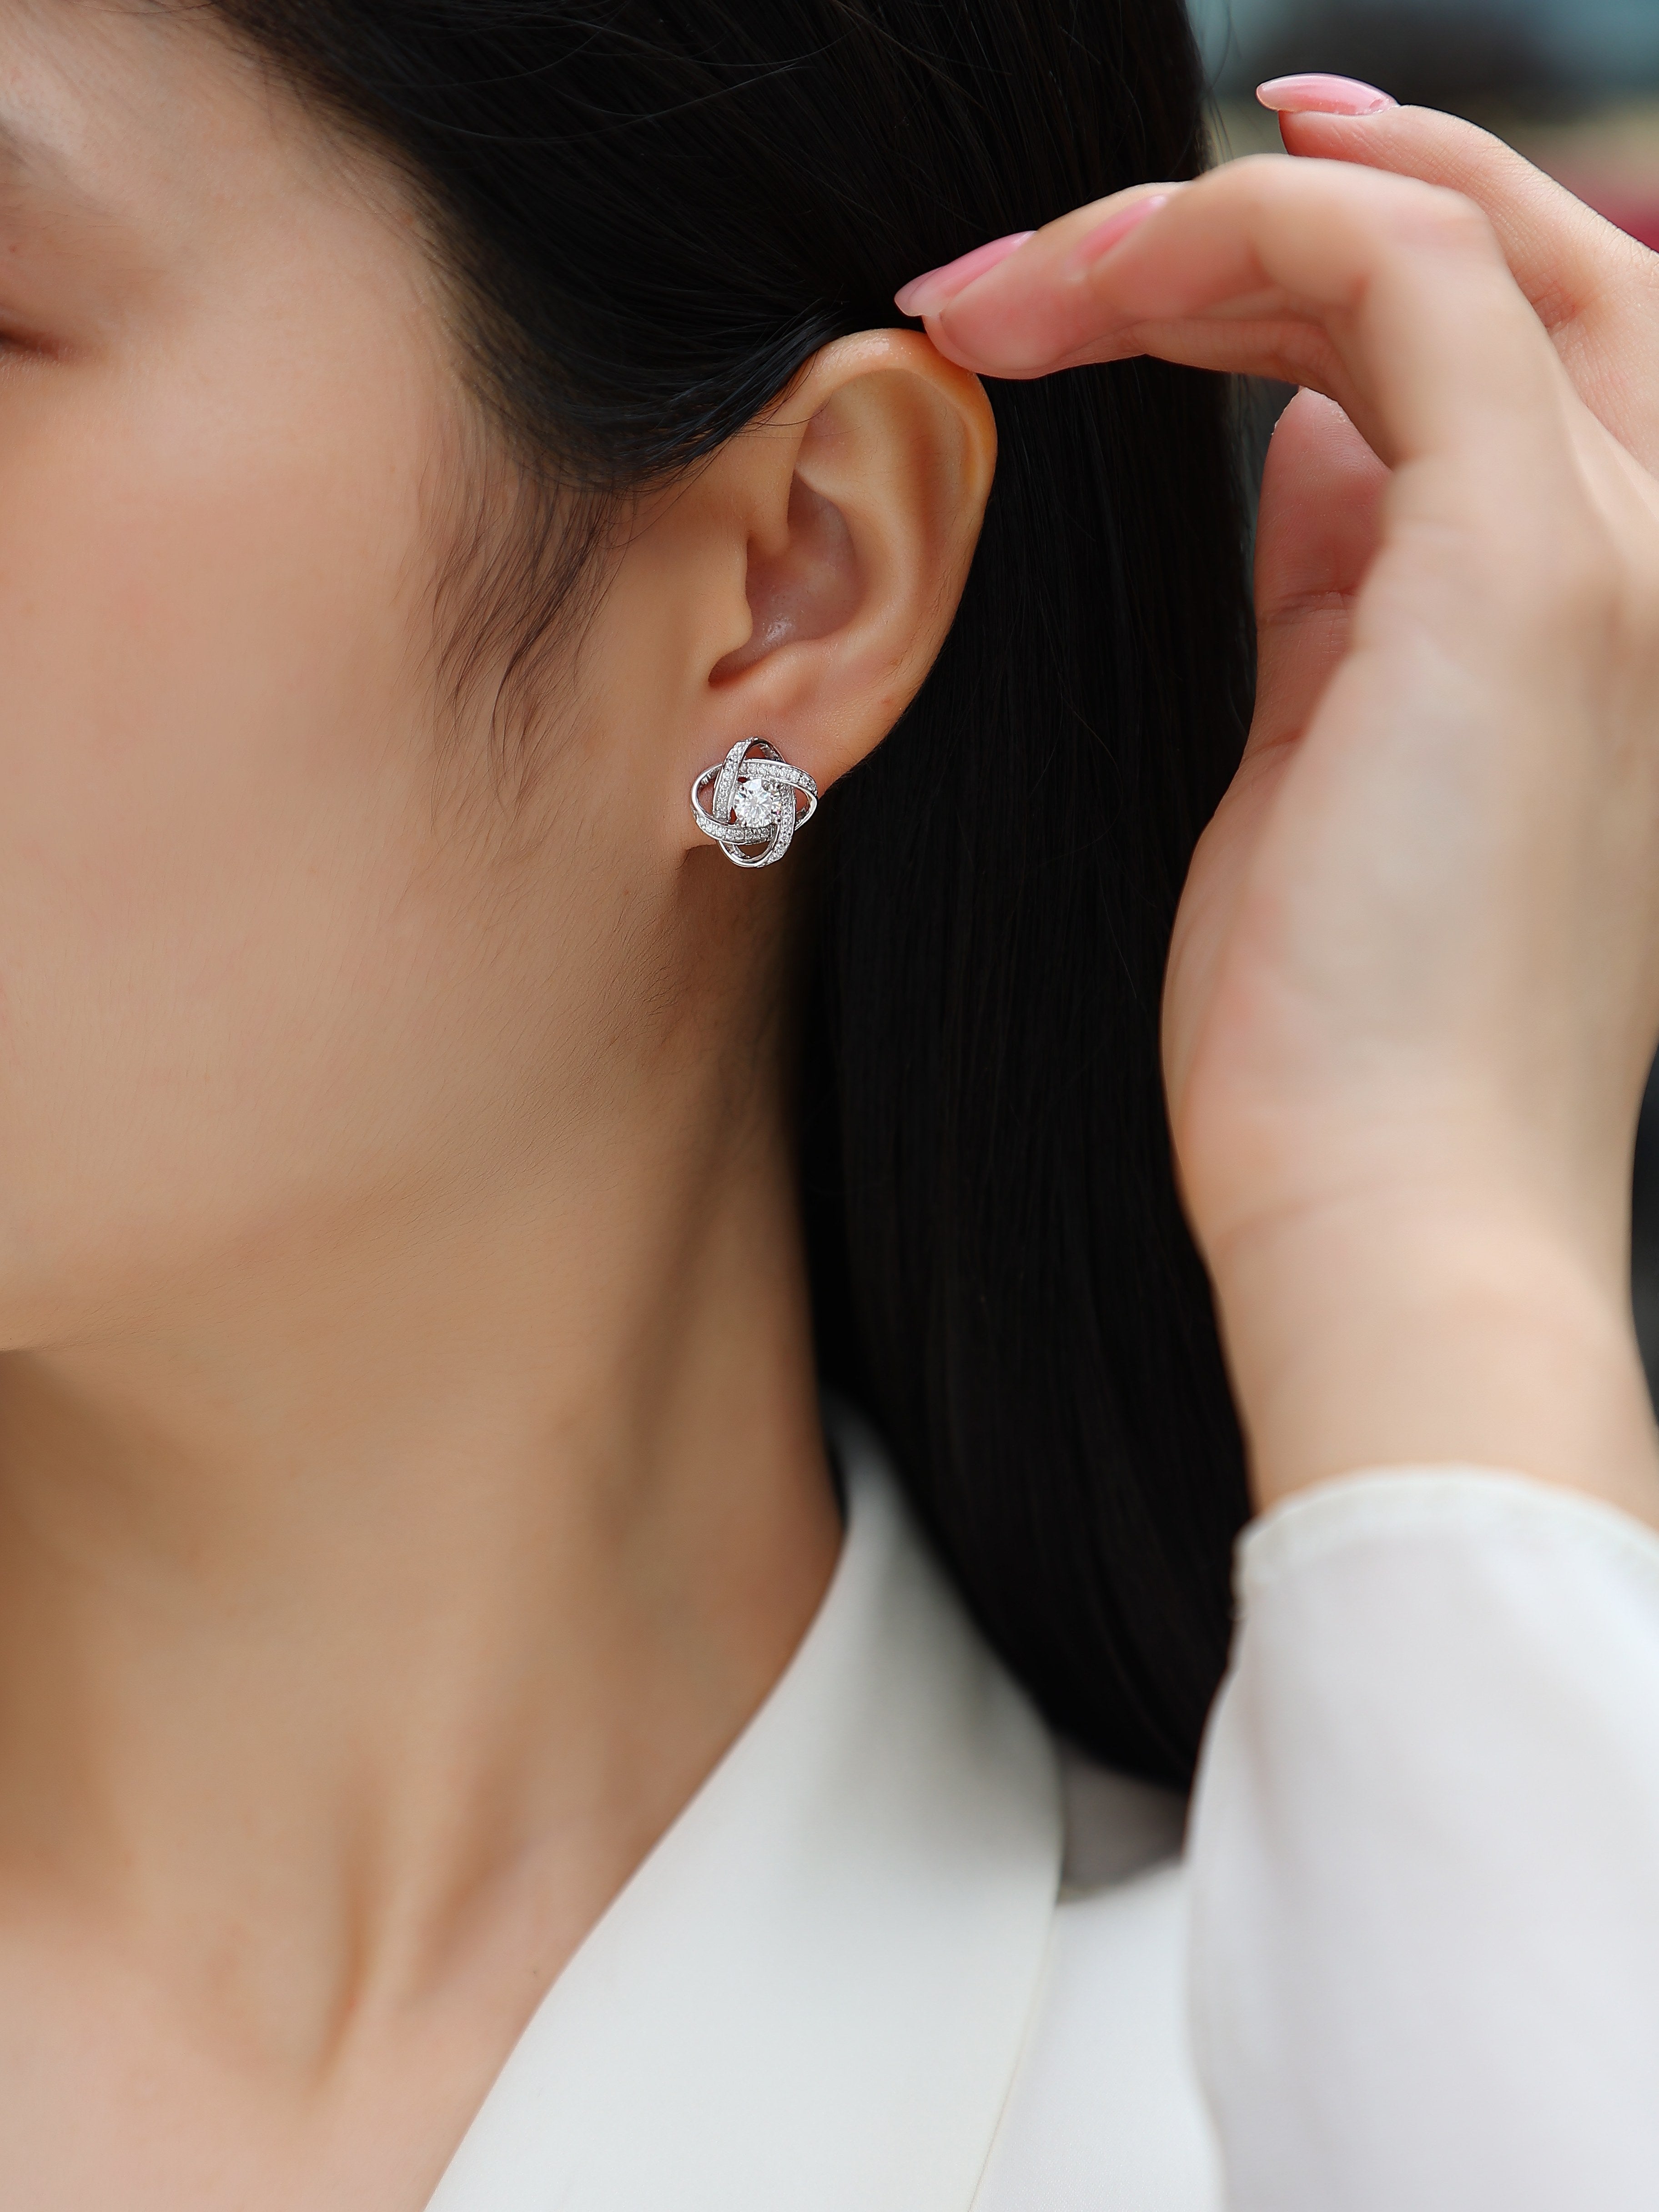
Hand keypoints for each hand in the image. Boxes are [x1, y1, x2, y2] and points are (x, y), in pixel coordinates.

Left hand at [897, 113, 1658, 1519]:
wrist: (1390, 1216)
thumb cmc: (1336, 1046)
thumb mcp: (1330, 770)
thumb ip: (1341, 595)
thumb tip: (1305, 453)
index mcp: (1599, 615)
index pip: (1511, 353)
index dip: (1346, 266)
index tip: (1164, 271)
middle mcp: (1647, 561)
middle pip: (1516, 255)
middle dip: (1294, 204)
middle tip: (1078, 247)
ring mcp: (1612, 558)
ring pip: (1447, 243)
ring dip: (1218, 223)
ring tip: (1032, 278)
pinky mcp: (1518, 576)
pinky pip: (1391, 290)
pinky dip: (1239, 245)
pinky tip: (1085, 287)